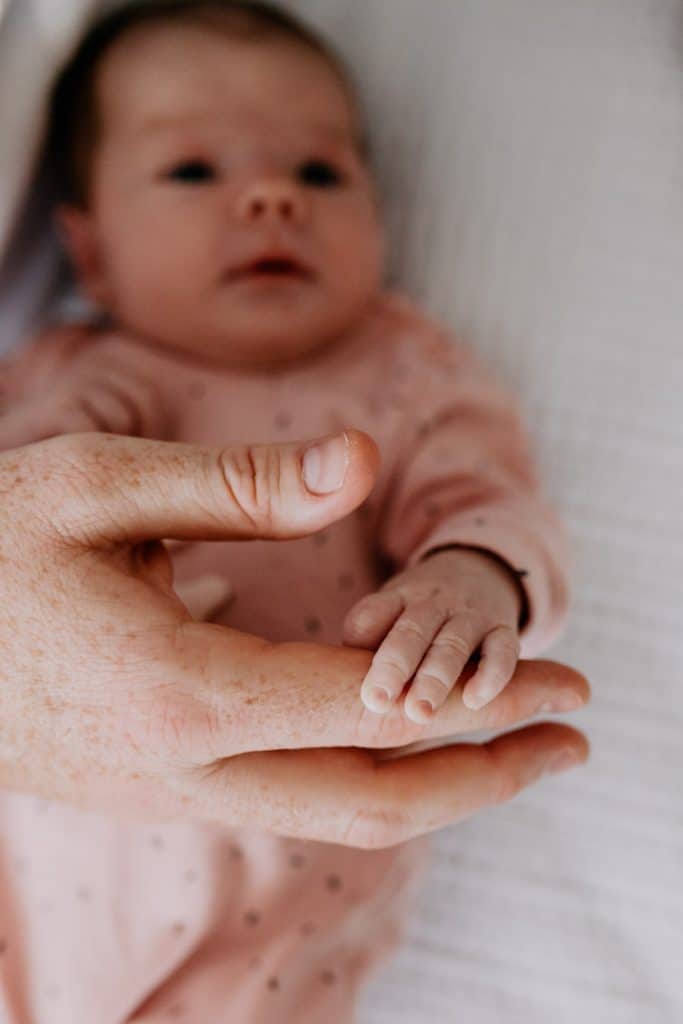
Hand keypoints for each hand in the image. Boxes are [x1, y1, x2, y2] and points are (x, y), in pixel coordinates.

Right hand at [0, 431, 588, 848]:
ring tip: (505, 748)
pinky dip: (359, 774)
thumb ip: (238, 484)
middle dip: (488, 776)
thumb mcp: (97, 486)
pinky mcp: (151, 789)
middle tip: (572, 742)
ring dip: (431, 783)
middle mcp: (182, 768)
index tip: (566, 680)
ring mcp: (164, 794)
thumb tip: (362, 461)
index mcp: (180, 692)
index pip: (376, 708)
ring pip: (330, 814)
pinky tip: (386, 731)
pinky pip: (279, 797)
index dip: (484, 696)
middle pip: (374, 802)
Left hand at [344, 547, 525, 723]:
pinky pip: (502, 651)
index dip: (361, 637)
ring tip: (419, 713)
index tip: (346, 668)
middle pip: (411, 631)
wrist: (479, 572)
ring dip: (435, 678)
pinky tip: (475, 701)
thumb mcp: (389, 612)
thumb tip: (340, 683)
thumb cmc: (418, 612)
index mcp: (397, 598)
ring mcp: (470, 615)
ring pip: (452, 644)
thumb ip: (367, 640)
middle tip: (377, 702)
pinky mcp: (504, 629)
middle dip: (394, 666)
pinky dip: (491, 675)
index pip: (374, 612)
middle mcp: (433, 603)